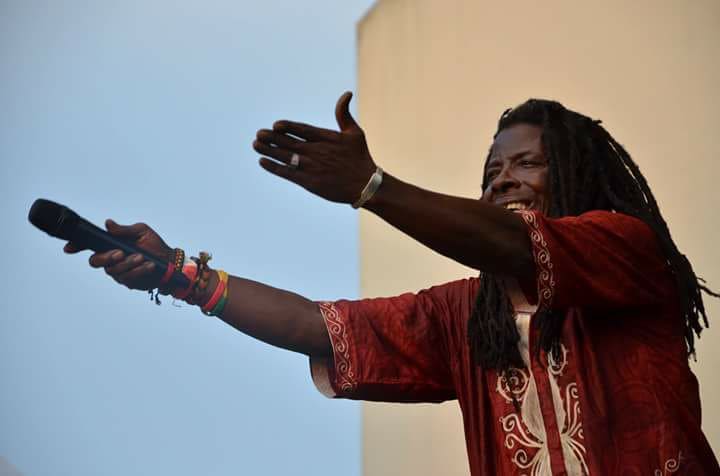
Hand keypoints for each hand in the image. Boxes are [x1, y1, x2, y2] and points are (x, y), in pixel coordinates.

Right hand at [64, 219, 172, 290]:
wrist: (169, 261)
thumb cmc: (154, 244)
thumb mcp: (141, 232)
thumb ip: (124, 230)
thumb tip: (108, 223)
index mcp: (111, 245)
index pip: (90, 245)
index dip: (77, 246)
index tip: (69, 248)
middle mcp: (111, 259)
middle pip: (95, 261)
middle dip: (106, 257)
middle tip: (121, 253)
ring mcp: (118, 272)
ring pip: (113, 271)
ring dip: (129, 264)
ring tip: (143, 258)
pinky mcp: (128, 282)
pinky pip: (128, 278)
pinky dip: (138, 271)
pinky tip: (149, 266)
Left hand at [253, 91, 376, 203]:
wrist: (365, 185)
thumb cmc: (360, 158)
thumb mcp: (355, 133)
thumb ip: (344, 114)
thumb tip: (347, 94)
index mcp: (326, 138)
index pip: (302, 130)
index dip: (288, 127)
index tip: (275, 125)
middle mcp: (317, 151)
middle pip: (289, 142)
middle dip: (272, 138)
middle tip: (258, 134)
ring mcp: (312, 167)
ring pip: (285, 156)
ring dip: (269, 150)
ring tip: (256, 144)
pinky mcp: (310, 182)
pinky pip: (287, 173)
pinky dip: (274, 167)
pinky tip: (262, 161)